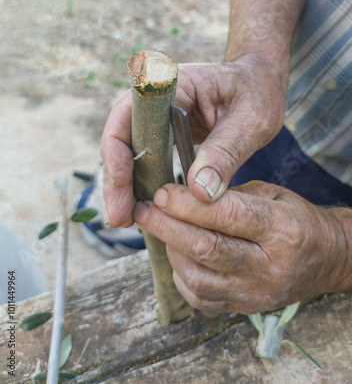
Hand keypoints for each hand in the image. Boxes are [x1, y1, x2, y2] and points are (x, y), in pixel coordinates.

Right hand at [100, 55, 286, 226]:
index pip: (128, 114)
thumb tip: (200, 194)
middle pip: (121, 138)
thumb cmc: (258, 93)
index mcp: (171, 84)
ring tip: (124, 219)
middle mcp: (155, 100)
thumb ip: (225, 153)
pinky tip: (143, 208)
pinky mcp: (164, 135)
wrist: (261, 84)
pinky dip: (142, 184)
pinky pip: (145, 160)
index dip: (118, 150)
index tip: (122, 184)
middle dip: (116, 179)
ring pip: (128, 153)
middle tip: (118, 218)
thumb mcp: (250, 122)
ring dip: (125, 186)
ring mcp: (157, 118)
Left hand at [133, 181, 348, 314]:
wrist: (325, 258)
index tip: (162, 192)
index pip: (226, 215)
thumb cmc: (294, 218)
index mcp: (281, 229)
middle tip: (144, 210)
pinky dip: (181, 275)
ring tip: (162, 229)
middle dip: (166, 226)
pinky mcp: (245, 308)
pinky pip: (201, 298)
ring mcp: (256, 293)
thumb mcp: (270, 193)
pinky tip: (178, 254)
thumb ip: (229, 194)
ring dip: (171, 250)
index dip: (187, 203)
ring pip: (197, 277)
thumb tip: (183, 193)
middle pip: (206, 248)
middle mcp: (270, 266)